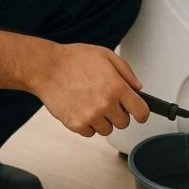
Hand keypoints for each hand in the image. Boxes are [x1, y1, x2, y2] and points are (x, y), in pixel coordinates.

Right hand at [30, 43, 149, 136]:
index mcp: (116, 87)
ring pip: (107, 130)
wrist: (46, 68)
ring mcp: (90, 116)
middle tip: (106, 101)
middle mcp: (105, 104)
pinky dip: (87, 124)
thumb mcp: (105, 55)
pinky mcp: (76, 124)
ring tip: (90, 103)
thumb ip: (126, 72)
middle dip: (118, 113)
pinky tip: (80, 108)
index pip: (141, 111)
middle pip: (124, 123)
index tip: (139, 113)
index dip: (141, 113)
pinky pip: (90, 133)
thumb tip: (137, 87)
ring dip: (102, 120)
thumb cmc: (73, 59)